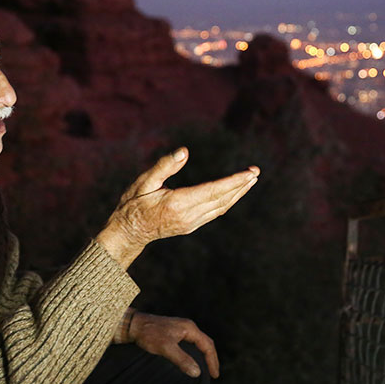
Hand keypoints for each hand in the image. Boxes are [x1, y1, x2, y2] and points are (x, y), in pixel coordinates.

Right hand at [97, 147, 258, 267]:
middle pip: (222, 199)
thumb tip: (184, 151)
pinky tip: (234, 193)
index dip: (233, 181)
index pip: (213, 191)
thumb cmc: (133, 203)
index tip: (249, 173)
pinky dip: (228, 201)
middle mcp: (188, 216)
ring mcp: (191, 223)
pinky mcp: (191, 226)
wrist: (128, 232)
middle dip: (241, 185)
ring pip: (221, 207)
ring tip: (251, 180)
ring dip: (238, 194)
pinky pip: (215, 212)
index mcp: (177, 203)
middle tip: (256, 172)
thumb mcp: (143, 182)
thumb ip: (164, 166)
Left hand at [127, 312, 219, 378]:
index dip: (212, 361)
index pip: (207, 345)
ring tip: (204, 370)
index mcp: (189, 328)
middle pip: (204, 343)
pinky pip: (189, 345)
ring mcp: (180, 330)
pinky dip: (193, 354)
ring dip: (202, 356)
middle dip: (210, 358)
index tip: (215, 375)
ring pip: (196, 344)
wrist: (133, 325)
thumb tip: (197, 372)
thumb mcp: (166, 347)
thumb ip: (182, 359)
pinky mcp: (172, 334)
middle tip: (213, 374)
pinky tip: (190, 362)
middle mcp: (187, 327)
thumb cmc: (149, 334)